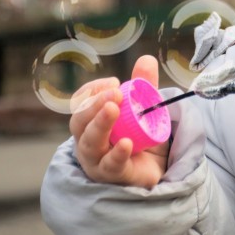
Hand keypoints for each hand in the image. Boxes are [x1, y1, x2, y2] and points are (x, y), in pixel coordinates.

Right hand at [69, 55, 168, 188]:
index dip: (92, 92)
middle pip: (80, 123)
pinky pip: (110, 166)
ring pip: (90, 144)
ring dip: (100, 125)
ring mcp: (97, 161)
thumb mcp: (143, 109)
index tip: (113, 82)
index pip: (80, 104)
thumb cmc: (139, 137)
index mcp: (90, 123)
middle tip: (115, 92)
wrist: (154, 169)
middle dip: (94, 105)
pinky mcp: (113, 176)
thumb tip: (146, 59)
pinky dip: (116, 154)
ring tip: (113, 109)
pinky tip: (125, 143)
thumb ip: (144, 86)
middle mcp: (88, 142)